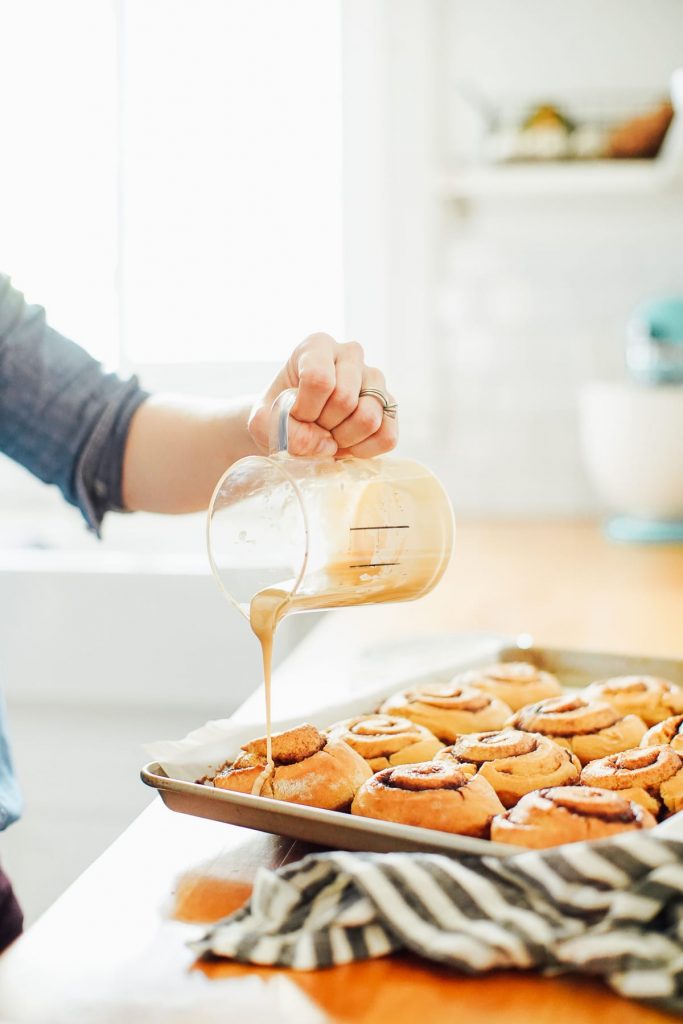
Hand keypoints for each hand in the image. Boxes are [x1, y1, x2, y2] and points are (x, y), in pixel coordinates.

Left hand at [248, 333, 397, 457]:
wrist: (295, 425)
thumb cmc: (279, 415)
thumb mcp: (263, 420)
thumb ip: (277, 427)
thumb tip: (325, 444)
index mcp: (317, 346)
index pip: (319, 379)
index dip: (305, 409)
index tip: (296, 415)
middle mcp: (351, 354)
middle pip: (344, 400)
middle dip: (323, 426)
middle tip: (313, 427)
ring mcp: (375, 379)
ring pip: (369, 418)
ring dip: (343, 439)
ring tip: (330, 436)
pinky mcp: (390, 406)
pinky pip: (386, 436)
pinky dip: (364, 450)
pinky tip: (347, 445)